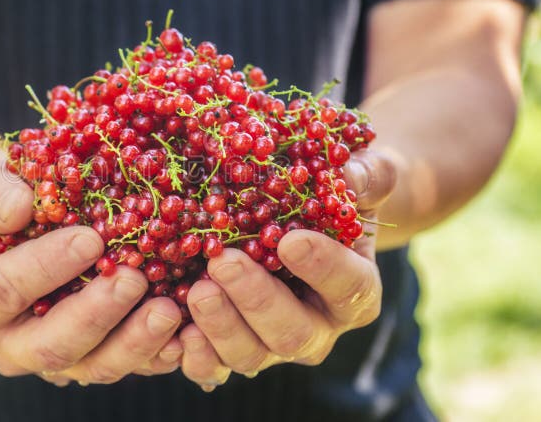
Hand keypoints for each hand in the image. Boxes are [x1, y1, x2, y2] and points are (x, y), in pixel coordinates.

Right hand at [0, 158, 183, 384]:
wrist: (24, 220)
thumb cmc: (3, 197)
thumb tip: (16, 209)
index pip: (4, 291)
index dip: (45, 268)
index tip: (89, 239)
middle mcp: (10, 343)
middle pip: (51, 345)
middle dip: (96, 315)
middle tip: (134, 279)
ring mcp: (56, 356)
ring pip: (95, 366)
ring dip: (135, 342)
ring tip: (170, 309)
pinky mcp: (96, 356)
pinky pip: (130, 365)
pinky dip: (159, 352)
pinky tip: (186, 331)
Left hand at [179, 150, 395, 390]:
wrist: (299, 225)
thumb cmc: (329, 199)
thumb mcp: (358, 181)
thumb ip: (367, 176)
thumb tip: (349, 173)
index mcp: (355, 290)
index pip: (349, 287)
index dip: (322, 268)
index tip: (291, 241)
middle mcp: (317, 328)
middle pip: (293, 333)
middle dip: (256, 300)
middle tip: (224, 263)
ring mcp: (272, 345)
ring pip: (251, 354)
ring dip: (220, 326)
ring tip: (195, 290)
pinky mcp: (232, 349)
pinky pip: (212, 367)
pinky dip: (192, 354)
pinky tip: (173, 328)